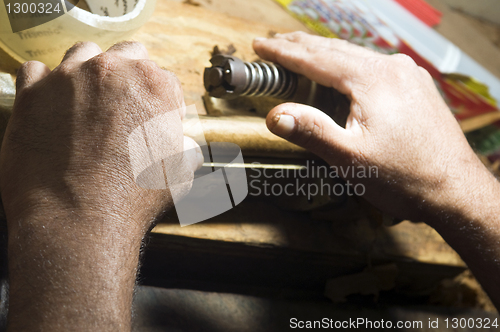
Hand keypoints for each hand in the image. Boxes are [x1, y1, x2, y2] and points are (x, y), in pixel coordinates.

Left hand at [1, 41, 201, 233]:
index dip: (164, 104)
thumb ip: (188, 152)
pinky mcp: (32, 93)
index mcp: (154, 85)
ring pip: (84, 53)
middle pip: (128, 55)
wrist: (76, 220)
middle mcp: (112, 70)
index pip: (166, 80)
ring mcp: (68, 77)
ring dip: (90, 71)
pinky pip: (36, 70)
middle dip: (132, 76)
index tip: (156, 122)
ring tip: (88, 101)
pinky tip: (52, 106)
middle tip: (126, 106)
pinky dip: (45, 83)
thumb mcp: (179, 175)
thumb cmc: (132, 199)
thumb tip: (189, 148)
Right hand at [253, 32, 495, 223]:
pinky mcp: (415, 88)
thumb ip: (312, 132)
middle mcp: (393, 69)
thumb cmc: (406, 177)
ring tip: (300, 53)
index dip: (284, 53)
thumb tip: (276, 115)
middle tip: (273, 44)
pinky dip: (347, 66)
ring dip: (324, 55)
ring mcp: (408, 76)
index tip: (261, 47)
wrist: (456, 191)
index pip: (316, 59)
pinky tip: (341, 72)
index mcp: (373, 80)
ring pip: (355, 57)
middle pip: (335, 50)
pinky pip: (373, 67)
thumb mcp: (351, 159)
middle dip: (300, 47)